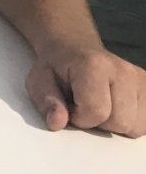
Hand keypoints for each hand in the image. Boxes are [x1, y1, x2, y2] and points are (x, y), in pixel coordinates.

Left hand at [26, 46, 145, 135]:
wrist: (75, 47)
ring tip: (101, 106)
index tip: (70, 107)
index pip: (96, 111)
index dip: (80, 118)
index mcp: (93, 65)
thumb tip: (57, 123)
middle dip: (99, 123)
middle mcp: (123, 70)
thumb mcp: (39, 81)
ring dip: (116, 124)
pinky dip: (130, 122)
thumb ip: (46, 102)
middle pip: (120, 121)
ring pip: (136, 126)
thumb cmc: (57, 68)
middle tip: (85, 107)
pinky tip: (115, 108)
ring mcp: (140, 79)